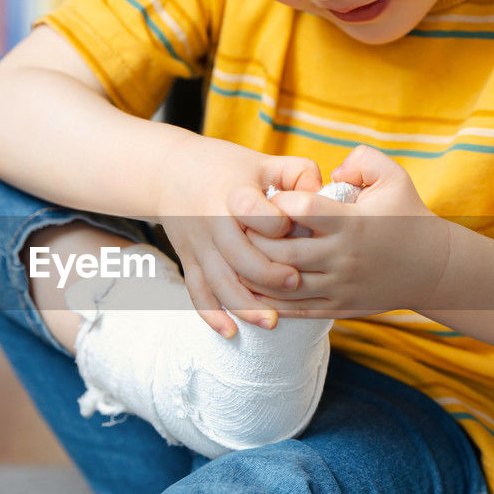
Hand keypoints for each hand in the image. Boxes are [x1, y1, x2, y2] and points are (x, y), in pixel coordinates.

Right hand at [154, 134, 323, 336]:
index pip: (255, 212)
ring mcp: (199, 245)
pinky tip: (230, 332)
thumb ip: (298, 173)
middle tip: (296, 283)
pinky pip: (197, 292)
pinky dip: (211, 314)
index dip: (277, 223)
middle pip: (238, 256)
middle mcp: (212, 222)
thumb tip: (323, 194)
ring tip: (272, 322)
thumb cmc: (228, 169)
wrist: (170, 172)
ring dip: (245, 305)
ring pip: (219, 282)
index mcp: (234, 193)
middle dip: (268, 274)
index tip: (292, 228)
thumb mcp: (262, 161)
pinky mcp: (190, 261)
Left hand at [242, 145, 450, 316]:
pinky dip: (268, 302)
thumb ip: (362, 159)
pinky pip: (295, 308)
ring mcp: (339, 285)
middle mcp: (342, 256)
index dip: (277, 202)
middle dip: (256, 240)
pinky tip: (248, 291)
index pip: (301, 210)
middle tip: (237, 228)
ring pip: (283, 284)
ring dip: (255, 273)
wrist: (434, 268)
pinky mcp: (339, 306)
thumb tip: (330, 169)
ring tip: (235, 258)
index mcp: (351, 222)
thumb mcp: (394, 177)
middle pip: (283, 251)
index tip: (268, 197)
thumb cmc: (408, 216)